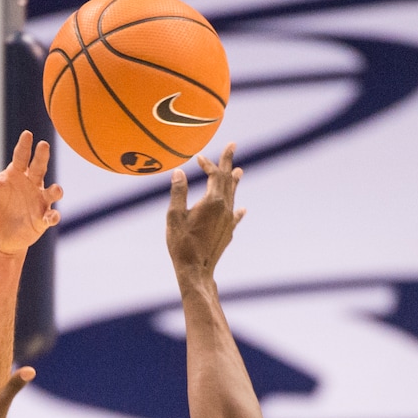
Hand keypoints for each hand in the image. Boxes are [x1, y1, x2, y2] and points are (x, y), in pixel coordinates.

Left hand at [0, 130, 62, 255]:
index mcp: (16, 173)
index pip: (21, 155)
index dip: (24, 145)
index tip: (28, 135)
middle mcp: (30, 184)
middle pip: (39, 168)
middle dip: (42, 158)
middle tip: (44, 145)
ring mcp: (38, 202)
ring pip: (51, 192)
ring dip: (55, 191)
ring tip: (57, 190)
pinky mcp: (42, 220)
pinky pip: (51, 217)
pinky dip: (53, 216)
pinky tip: (52, 216)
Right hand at [166, 142, 244, 280]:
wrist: (196, 271)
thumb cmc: (182, 244)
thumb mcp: (174, 216)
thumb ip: (178, 192)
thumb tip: (179, 172)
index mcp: (212, 201)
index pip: (214, 174)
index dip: (208, 163)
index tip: (199, 158)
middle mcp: (225, 208)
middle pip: (228, 180)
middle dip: (228, 162)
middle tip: (232, 146)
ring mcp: (228, 221)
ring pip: (233, 196)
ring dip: (234, 182)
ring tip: (239, 171)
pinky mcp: (228, 233)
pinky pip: (235, 216)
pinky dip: (237, 209)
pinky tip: (242, 209)